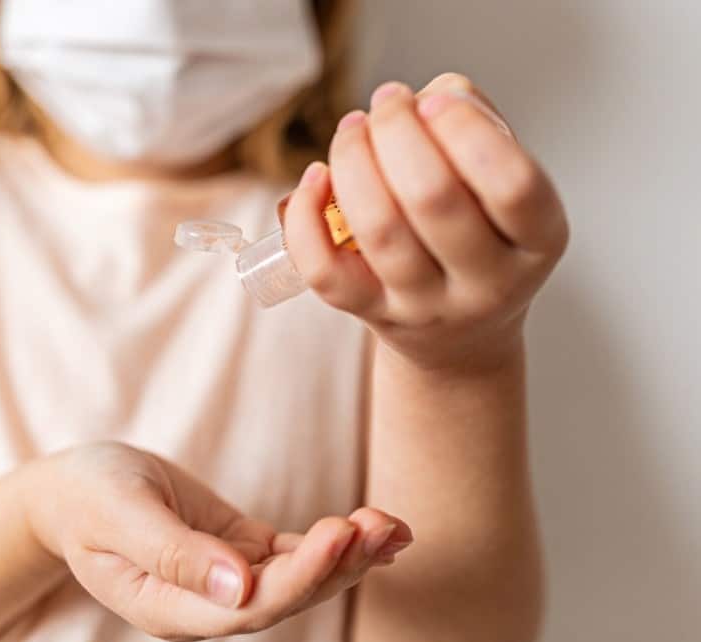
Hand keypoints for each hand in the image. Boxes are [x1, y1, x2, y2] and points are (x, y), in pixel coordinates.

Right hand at [24, 442, 411, 641]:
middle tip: (379, 524)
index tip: (335, 533)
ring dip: (348, 556)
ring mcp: (226, 581)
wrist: (74, 489)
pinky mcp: (240, 552)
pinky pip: (294, 555)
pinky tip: (379, 531)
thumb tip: (238, 589)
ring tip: (393, 526)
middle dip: (337, 565)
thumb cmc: (87, 495)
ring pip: (297, 580)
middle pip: (284, 599)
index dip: (298, 577)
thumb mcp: (119, 513)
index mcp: (168, 606)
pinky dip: (335, 544)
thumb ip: (173, 554)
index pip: (247, 608)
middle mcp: (205, 605)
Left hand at [284, 73, 567, 373]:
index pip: (512, 185)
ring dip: (354, 160)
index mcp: (538, 241)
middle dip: (397, 132)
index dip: (466, 130)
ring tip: (353, 128)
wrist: (459, 337)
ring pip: (379, 229)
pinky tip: (317, 178)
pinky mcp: (371, 314)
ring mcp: (425, 306)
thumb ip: (476, 126)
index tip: (434, 100)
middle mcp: (487, 284)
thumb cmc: (479, 235)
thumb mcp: (501, 186)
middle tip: (387, 102)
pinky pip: (325, 271)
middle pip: (434, 199)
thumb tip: (422, 101)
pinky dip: (308, 217)